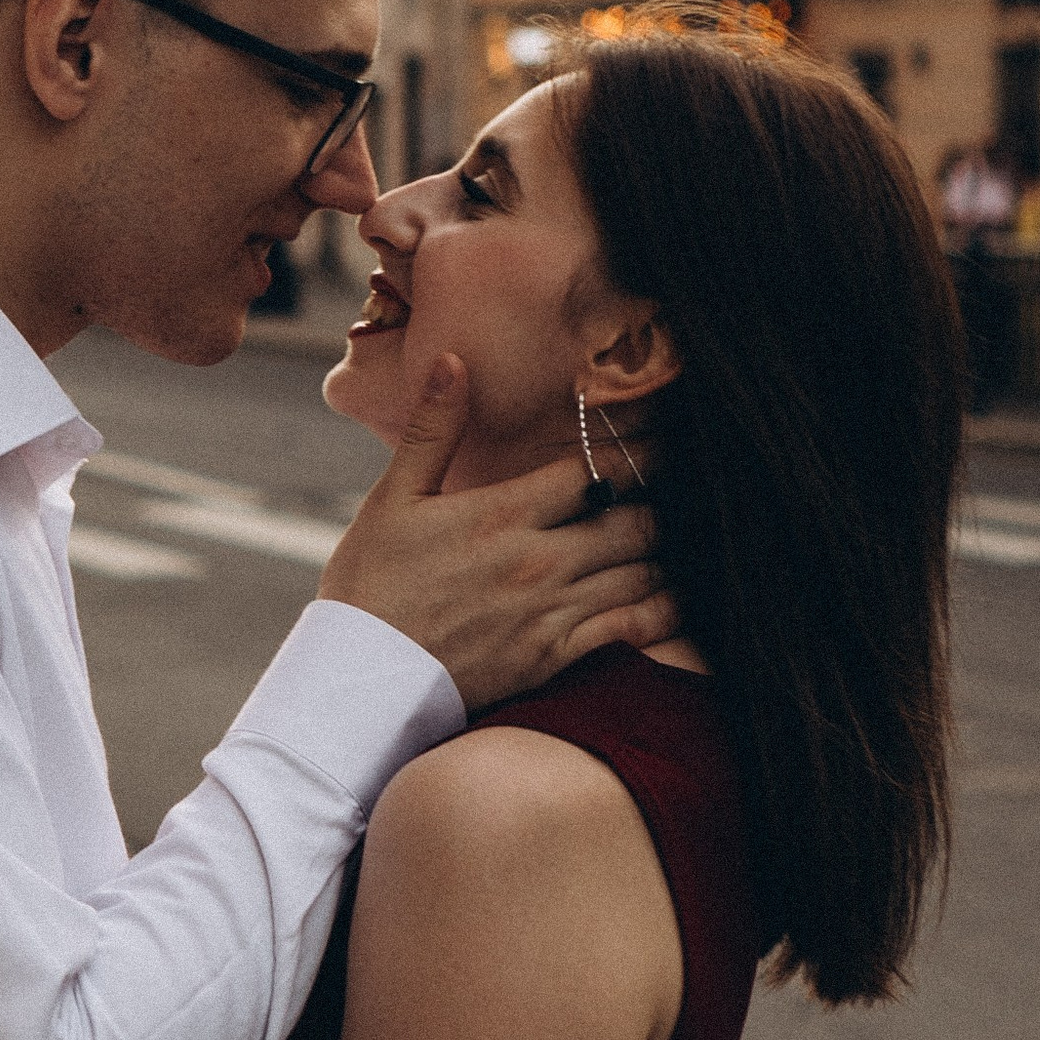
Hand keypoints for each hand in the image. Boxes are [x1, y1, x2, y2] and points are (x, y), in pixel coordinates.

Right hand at [319, 355, 676, 710]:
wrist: (359, 678)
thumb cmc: (370, 584)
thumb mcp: (392, 499)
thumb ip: (433, 431)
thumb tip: (453, 360)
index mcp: (502, 514)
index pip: (593, 469)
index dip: (634, 449)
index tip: (659, 434)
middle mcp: (537, 561)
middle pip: (632, 520)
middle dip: (660, 501)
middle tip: (680, 487)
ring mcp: (549, 612)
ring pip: (640, 572)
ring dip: (662, 552)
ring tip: (679, 535)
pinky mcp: (553, 658)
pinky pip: (630, 629)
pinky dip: (660, 610)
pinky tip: (672, 596)